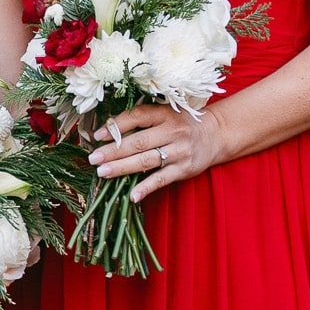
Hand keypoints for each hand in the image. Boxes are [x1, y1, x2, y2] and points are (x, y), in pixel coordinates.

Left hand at [87, 104, 225, 202]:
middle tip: (93, 158)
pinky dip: (146, 188)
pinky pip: (162, 179)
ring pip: (146, 160)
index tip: (97, 135)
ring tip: (103, 172)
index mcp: (165, 114)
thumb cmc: (182, 124)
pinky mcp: (184, 169)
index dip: (116, 126)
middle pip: (138, 142)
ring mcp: (179, 151)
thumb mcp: (166, 114)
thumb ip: (143, 120)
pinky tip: (132, 195)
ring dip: (122, 167)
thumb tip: (108, 130)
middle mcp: (172, 131)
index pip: (137, 117)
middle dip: (113, 151)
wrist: (215, 134)